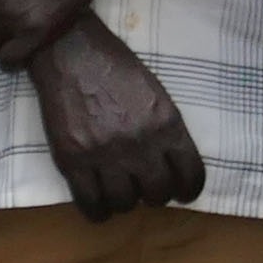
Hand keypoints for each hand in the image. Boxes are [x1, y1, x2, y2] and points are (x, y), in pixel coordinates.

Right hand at [30, 26, 207, 217]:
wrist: (71, 52)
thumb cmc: (116, 67)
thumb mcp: (156, 93)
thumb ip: (166, 128)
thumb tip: (170, 163)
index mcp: (167, 124)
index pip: (190, 174)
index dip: (188, 190)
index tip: (183, 194)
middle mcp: (140, 144)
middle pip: (157, 194)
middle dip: (155, 195)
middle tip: (146, 187)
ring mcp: (105, 155)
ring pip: (124, 203)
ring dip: (126, 202)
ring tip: (121, 192)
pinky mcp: (73, 161)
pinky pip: (90, 203)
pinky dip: (98, 211)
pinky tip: (100, 206)